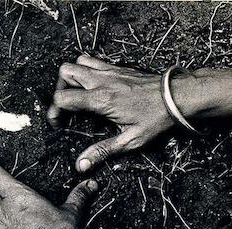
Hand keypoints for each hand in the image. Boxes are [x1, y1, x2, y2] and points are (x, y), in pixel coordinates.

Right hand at [47, 55, 199, 172]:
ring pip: (77, 62)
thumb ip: (102, 151)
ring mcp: (109, 71)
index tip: (58, 123)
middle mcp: (101, 81)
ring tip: (77, 94)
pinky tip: (93, 85)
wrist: (178, 96)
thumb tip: (82, 165)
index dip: (54, 112)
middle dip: (59, 90)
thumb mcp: (130, 140)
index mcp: (100, 100)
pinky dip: (85, 69)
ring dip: (71, 77)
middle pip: (65, 72)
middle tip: (67, 106)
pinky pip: (92, 60)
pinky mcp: (117, 68)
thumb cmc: (156, 118)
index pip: (63, 98)